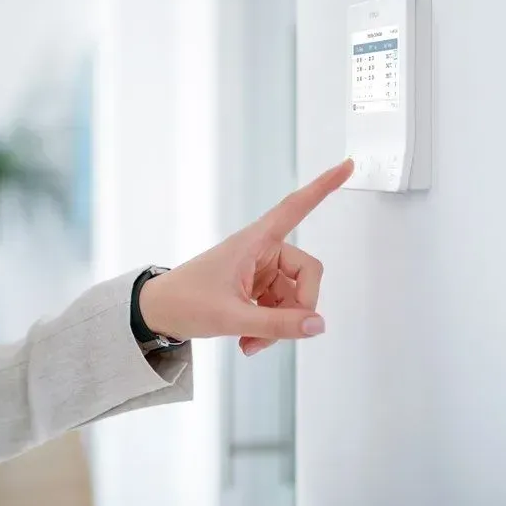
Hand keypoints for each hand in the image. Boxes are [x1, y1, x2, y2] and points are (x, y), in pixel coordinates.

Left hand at [138, 159, 353, 355]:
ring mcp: (261, 270)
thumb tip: (318, 325)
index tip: (347, 165)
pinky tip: (249, 340)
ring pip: (295, 297)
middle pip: (307, 273)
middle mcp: (262, 250)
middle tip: (275, 333)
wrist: (158, 312)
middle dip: (299, 308)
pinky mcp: (257, 287)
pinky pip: (282, 308)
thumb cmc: (186, 302)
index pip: (294, 208)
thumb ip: (277, 324)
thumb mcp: (231, 317)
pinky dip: (271, 328)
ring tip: (251, 340)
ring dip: (281, 324)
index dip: (323, 186)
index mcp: (254, 241)